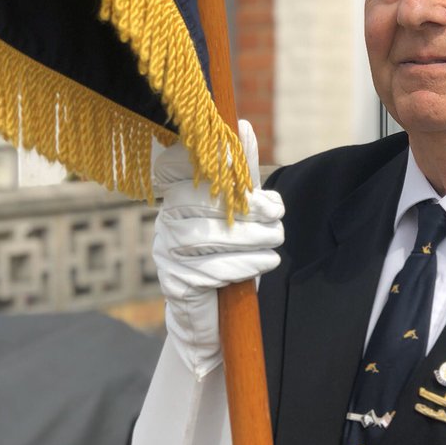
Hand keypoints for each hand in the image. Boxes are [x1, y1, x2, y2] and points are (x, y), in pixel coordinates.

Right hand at [152, 120, 284, 375]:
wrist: (218, 318)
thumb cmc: (232, 256)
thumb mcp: (242, 214)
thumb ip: (242, 175)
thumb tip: (243, 126)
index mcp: (180, 195)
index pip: (176, 165)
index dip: (204, 160)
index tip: (235, 159)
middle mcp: (167, 220)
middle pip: (202, 203)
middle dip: (248, 208)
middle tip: (278, 217)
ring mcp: (167, 252)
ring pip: (208, 237)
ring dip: (252, 239)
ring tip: (276, 242)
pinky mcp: (175, 283)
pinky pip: (209, 269)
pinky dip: (244, 264)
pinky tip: (265, 263)